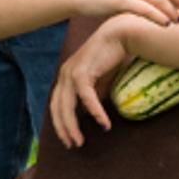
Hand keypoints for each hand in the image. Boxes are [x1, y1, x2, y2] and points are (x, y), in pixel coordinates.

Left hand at [50, 19, 139, 149]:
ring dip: (73, 126)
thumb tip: (89, 115)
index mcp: (66, 77)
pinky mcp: (83, 71)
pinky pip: (86, 97)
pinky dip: (94, 111)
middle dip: (63, 129)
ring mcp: (71, 72)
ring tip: (80, 141)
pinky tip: (103, 123)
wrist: (121, 34)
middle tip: (73, 144)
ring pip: (66, 106)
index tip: (69, 140)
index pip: (57, 105)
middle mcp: (65, 74)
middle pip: (57, 108)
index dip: (61, 124)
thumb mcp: (100, 82)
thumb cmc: (113, 57)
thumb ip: (92, 96)